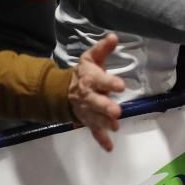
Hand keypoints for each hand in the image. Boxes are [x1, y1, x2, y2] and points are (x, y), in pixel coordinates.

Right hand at [68, 34, 125, 151]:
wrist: (64, 91)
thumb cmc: (83, 73)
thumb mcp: (91, 59)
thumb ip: (103, 49)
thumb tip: (114, 36)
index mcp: (90, 79)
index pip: (100, 80)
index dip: (109, 82)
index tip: (120, 86)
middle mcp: (88, 96)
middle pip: (96, 102)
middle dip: (105, 106)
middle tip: (116, 111)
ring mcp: (87, 110)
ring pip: (95, 117)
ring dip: (104, 122)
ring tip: (114, 126)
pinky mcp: (88, 121)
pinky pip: (94, 131)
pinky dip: (101, 140)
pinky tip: (110, 148)